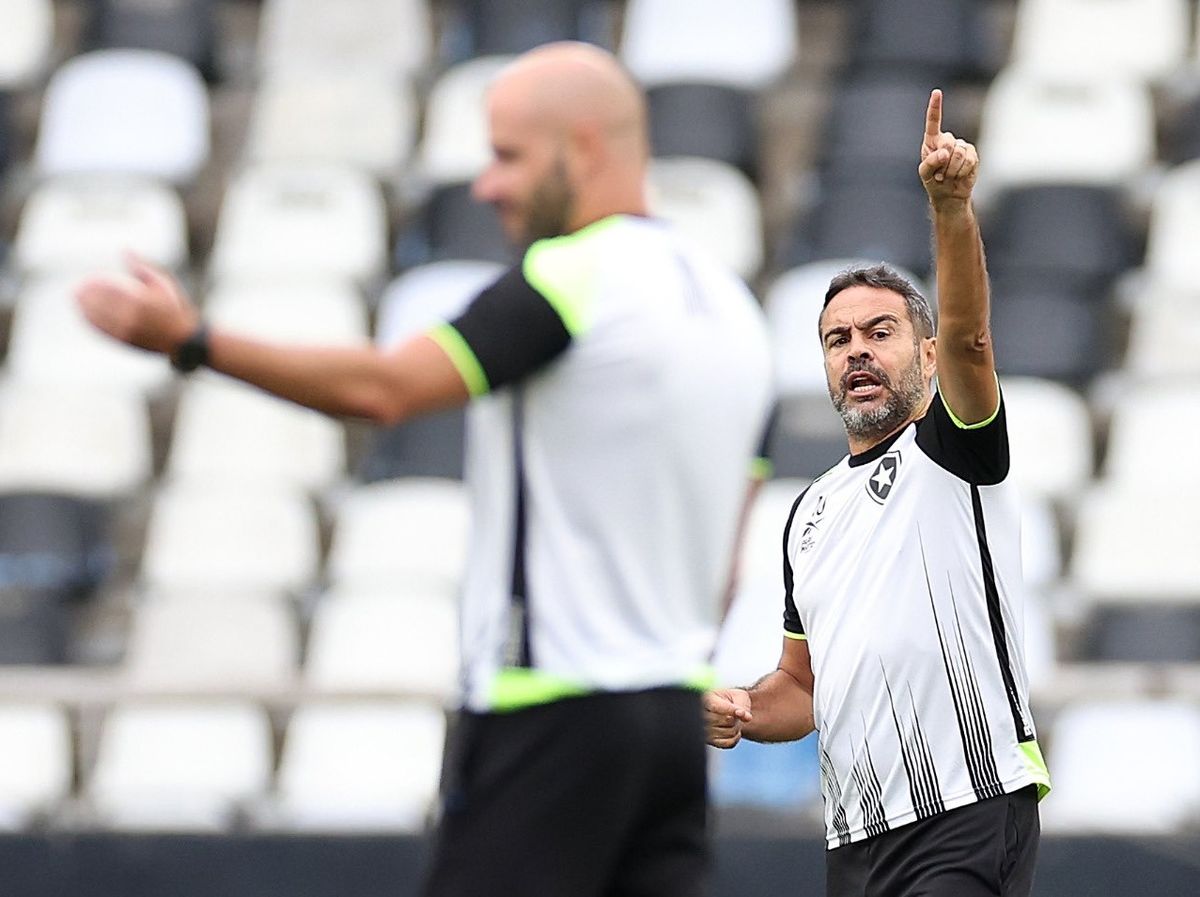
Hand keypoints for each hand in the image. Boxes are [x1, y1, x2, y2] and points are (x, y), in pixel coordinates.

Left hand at [75, 254, 199, 355]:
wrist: (183, 338)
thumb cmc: (174, 307)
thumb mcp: (163, 283)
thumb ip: (141, 267)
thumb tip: (124, 249)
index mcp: (141, 299)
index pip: (109, 288)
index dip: (94, 283)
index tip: (87, 277)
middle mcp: (132, 316)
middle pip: (100, 303)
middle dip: (85, 295)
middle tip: (75, 288)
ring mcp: (127, 330)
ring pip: (98, 318)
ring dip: (83, 308)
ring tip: (75, 299)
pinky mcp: (125, 341)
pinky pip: (103, 330)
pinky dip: (91, 322)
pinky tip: (85, 315)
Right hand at [703, 688, 751, 748]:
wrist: (727, 708)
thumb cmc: (732, 699)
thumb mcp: (739, 697)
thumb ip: (741, 705)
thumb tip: (742, 714)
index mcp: (706, 699)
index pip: (715, 707)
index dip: (730, 710)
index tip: (741, 712)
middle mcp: (701, 715)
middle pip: (725, 720)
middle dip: (736, 718)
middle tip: (737, 713)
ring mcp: (704, 730)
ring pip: (729, 732)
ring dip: (737, 728)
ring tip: (734, 721)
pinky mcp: (710, 741)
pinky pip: (728, 743)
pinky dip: (735, 738)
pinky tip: (734, 730)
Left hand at [919, 88, 977, 206]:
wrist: (949, 194)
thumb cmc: (933, 181)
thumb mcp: (925, 173)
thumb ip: (930, 162)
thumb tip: (945, 152)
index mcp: (932, 140)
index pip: (933, 122)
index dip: (935, 107)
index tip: (937, 92)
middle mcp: (948, 140)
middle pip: (947, 142)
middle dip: (943, 161)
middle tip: (940, 173)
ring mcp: (962, 146)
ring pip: (958, 153)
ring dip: (952, 169)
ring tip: (949, 175)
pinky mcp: (973, 154)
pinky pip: (969, 160)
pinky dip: (961, 171)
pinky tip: (959, 175)